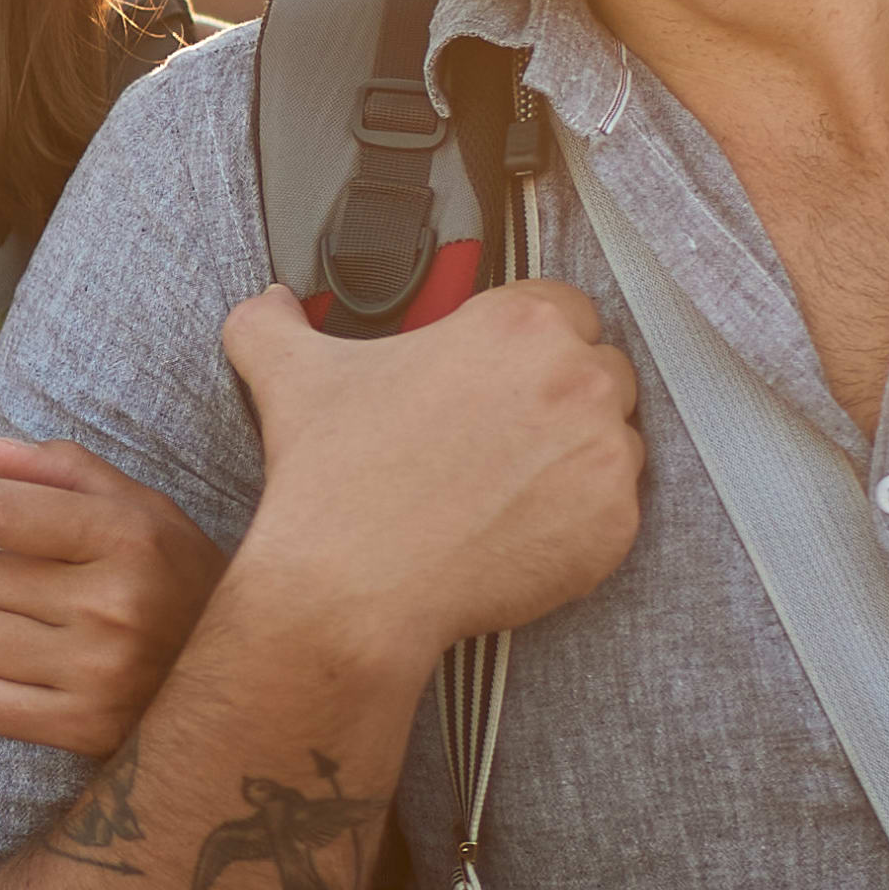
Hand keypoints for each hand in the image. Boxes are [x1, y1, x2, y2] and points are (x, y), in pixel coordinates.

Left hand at [0, 436, 229, 756]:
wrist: (249, 687)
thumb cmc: (183, 586)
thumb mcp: (148, 514)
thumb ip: (69, 473)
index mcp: (130, 536)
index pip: (3, 512)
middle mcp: (116, 603)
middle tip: (48, 598)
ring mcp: (101, 672)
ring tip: (46, 641)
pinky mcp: (87, 730)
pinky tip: (39, 684)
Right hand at [219, 279, 642, 673]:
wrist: (352, 587)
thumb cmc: (334, 477)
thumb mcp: (291, 374)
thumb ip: (275, 321)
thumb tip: (269, 303)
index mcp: (517, 323)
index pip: (567, 308)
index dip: (534, 343)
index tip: (502, 379)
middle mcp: (576, 377)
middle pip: (602, 372)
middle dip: (563, 399)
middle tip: (504, 440)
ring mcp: (604, 453)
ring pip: (618, 440)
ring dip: (579, 458)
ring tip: (511, 489)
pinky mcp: (615, 524)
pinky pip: (618, 510)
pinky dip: (583, 521)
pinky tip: (523, 532)